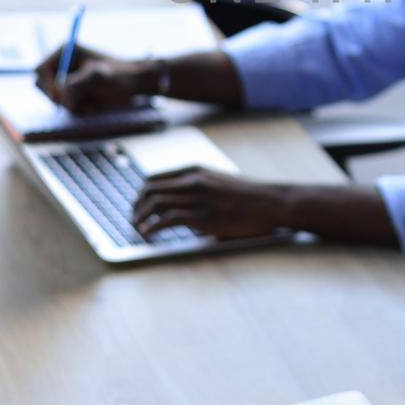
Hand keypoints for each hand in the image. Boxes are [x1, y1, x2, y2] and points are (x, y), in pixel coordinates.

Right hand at [34, 45, 155, 113]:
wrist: (135, 85)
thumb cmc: (120, 75)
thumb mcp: (100, 77)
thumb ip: (79, 83)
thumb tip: (61, 94)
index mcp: (65, 51)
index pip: (40, 69)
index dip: (47, 85)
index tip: (59, 98)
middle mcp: (62, 64)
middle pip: (41, 85)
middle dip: (59, 98)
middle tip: (75, 106)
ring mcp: (66, 80)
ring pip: (54, 99)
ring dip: (72, 106)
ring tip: (92, 104)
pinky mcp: (72, 94)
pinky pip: (65, 108)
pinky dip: (78, 110)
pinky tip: (94, 107)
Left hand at [131, 168, 290, 239]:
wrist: (271, 202)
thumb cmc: (249, 196)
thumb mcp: (220, 182)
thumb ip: (199, 189)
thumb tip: (181, 206)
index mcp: (196, 170)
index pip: (154, 178)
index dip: (140, 194)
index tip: (137, 207)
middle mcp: (193, 181)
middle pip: (150, 189)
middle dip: (136, 206)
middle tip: (133, 220)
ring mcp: (198, 197)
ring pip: (155, 202)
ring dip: (140, 217)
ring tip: (137, 228)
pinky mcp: (203, 216)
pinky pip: (168, 219)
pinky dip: (152, 226)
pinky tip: (147, 233)